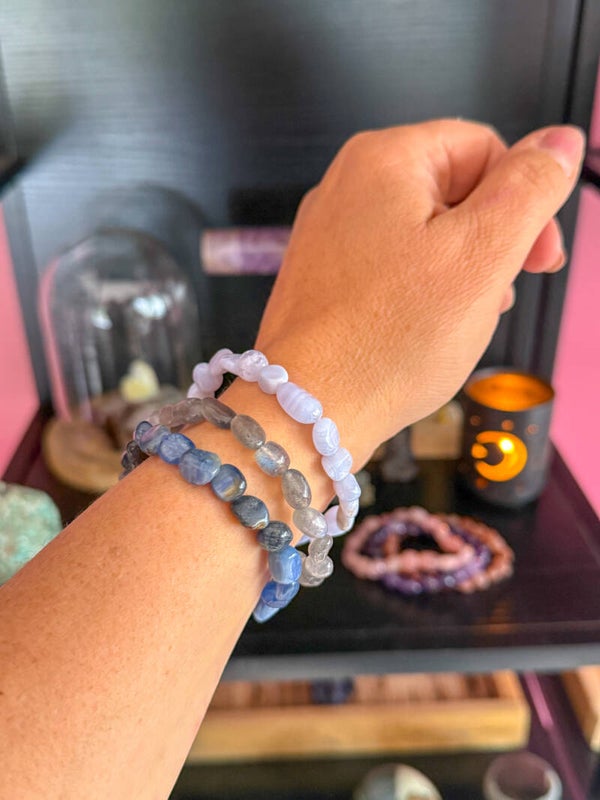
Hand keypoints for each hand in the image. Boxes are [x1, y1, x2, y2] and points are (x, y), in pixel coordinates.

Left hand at [255, 119, 583, 462]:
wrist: (311, 411)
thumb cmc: (389, 339)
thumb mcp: (483, 255)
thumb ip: (529, 187)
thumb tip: (559, 142)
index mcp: (384, 159)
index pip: (483, 147)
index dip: (523, 199)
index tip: (538, 256)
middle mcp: (346, 187)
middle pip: (453, 191)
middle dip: (490, 242)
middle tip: (498, 293)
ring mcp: (330, 235)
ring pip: (424, 235)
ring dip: (460, 272)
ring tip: (461, 319)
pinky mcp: (326, 278)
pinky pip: (392, 268)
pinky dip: (421, 292)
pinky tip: (426, 330)